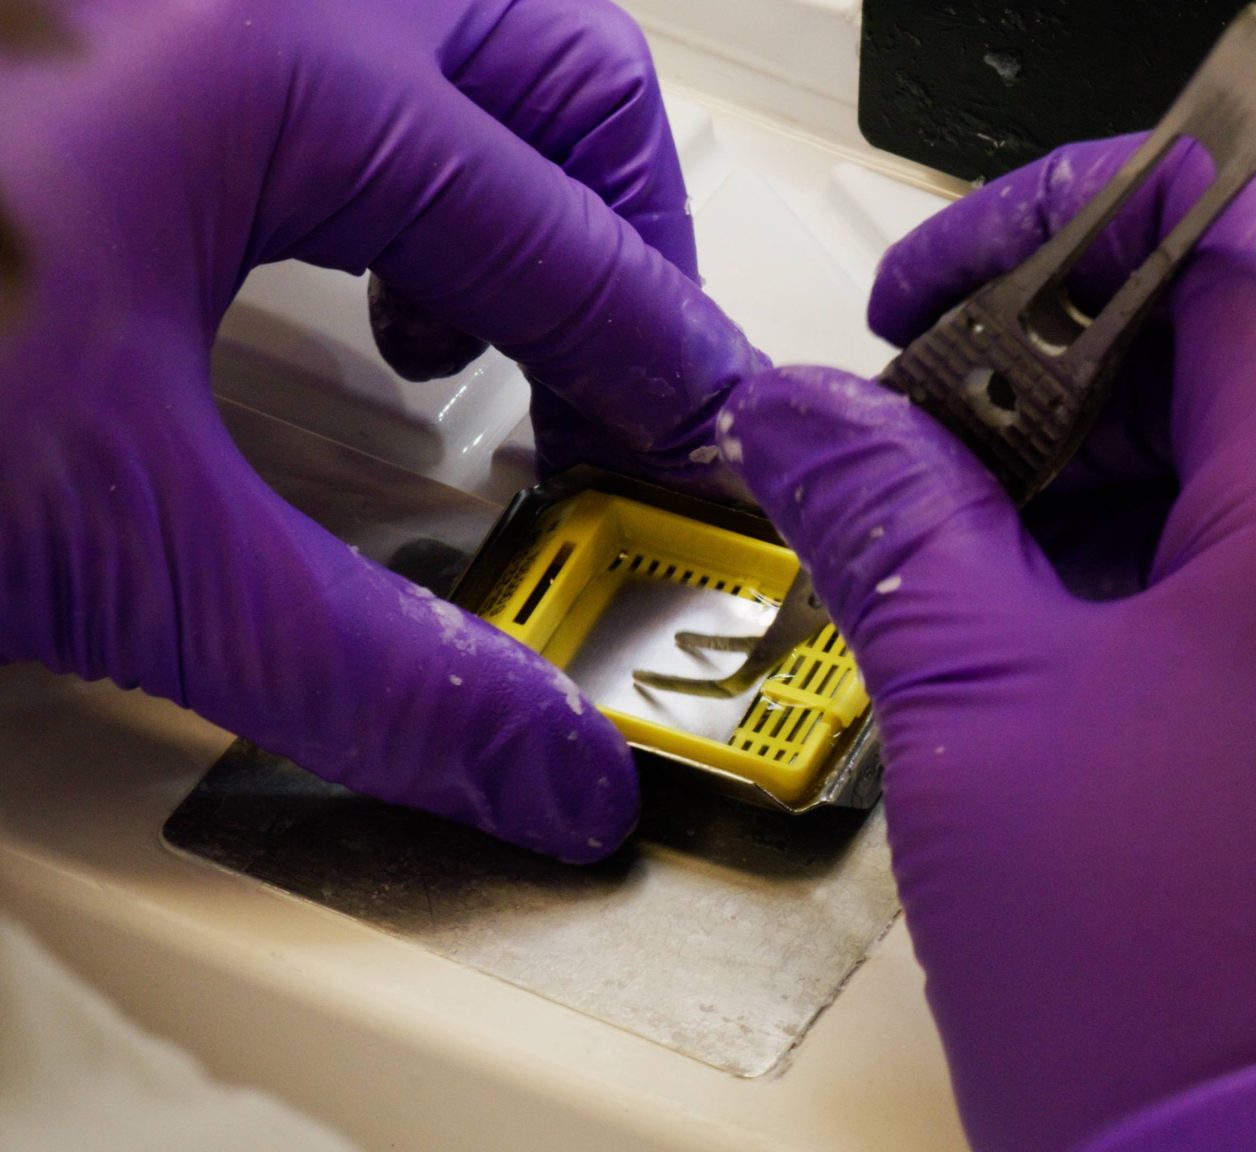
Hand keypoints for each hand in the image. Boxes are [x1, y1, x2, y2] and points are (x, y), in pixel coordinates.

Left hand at [0, 0, 764, 860]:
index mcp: (285, 56)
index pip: (567, 243)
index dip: (664, 375)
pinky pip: (323, 32)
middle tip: (629, 381)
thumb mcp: (108, 529)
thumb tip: (538, 768)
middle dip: (628, 234)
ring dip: (507, 169)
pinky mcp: (110, 9)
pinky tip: (304, 250)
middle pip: (561, 66)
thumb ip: (356, 665)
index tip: (711, 463)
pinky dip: (375, 137)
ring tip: (469, 319)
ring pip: (449, 18)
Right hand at [719, 133, 1255, 1149]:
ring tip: (1127, 653)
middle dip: (1125, 402)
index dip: (1051, 234)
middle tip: (1002, 508)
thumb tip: (820, 419)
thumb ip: (896, 524)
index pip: (1214, 215)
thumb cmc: (1221, 1066)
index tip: (961, 313)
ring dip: (1244, 505)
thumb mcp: (993, 749)